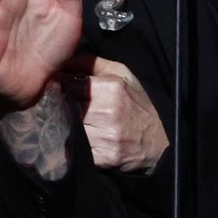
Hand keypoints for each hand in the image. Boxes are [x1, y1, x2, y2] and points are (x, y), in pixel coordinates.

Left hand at [69, 57, 167, 173]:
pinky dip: (72, 144)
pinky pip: (74, 149)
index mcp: (112, 87)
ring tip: (73, 122)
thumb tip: (60, 60)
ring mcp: (105, 136)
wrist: (157, 141)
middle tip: (65, 106)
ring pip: (66, 128)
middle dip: (61, 106)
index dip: (61, 87)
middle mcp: (108, 111)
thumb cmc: (135, 103)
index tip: (60, 89)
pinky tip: (80, 138)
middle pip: (65, 106)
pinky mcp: (103, 157)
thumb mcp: (120, 73)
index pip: (68, 84)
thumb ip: (90, 62)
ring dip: (64, 125)